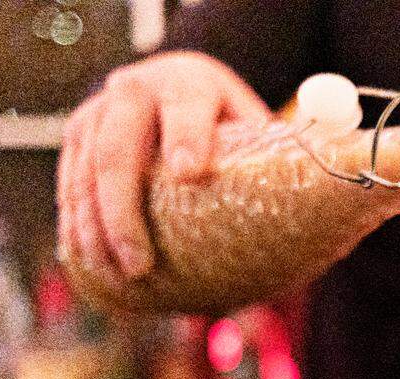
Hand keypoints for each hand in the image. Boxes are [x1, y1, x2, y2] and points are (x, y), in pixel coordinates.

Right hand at [57, 51, 269, 289]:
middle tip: (140, 264)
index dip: (187, 137)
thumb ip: (279, 161)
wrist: (180, 94)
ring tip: (116, 273)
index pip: (186, 106)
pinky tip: (88, 259)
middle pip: (120, 147)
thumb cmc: (230, 128)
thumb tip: (330, 210)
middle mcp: (137, 90)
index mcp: (190, 83)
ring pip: (85, 170)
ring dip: (93, 227)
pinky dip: (75, 224)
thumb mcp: (255, 132)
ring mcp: (99, 112)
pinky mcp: (78, 138)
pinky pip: (69, 183)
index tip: (191, 174)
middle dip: (125, 210)